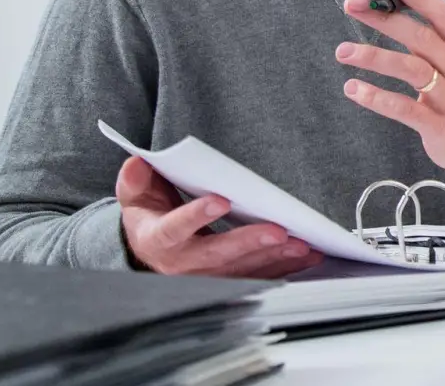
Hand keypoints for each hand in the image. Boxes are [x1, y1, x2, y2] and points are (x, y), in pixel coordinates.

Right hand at [116, 156, 321, 275]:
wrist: (151, 251)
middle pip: (217, 255)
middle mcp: (182, 264)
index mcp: (158, 239)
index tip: (219, 200)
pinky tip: (308, 257)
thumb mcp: (136, 196)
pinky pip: (258, 277)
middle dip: (249, 243)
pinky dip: (285, 268)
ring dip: (274, 258)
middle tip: (278, 231)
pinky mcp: (228, 281)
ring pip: (242, 270)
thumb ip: (136, 180)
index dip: (195, 216)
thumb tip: (137, 163)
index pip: (175, 228)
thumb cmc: (151, 216)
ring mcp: (207, 276)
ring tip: (302, 245)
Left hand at [338, 0, 444, 174]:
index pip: (444, 16)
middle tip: (352, 4)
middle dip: (387, 20)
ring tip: (342, 51)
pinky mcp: (439, 126)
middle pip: (423, 39)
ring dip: (375, 58)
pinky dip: (378, 99)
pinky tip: (353, 89)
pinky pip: (406, 109)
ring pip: (412, 71)